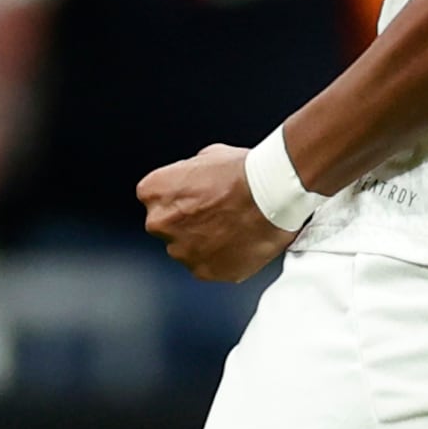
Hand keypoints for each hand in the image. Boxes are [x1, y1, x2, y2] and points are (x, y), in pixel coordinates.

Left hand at [138, 144, 297, 281]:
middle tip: (216, 211)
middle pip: (167, 225)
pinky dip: (220, 258)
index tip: (194, 194)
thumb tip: (194, 181)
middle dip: (186, 220)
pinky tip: (239, 242)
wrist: (273, 194)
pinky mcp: (205, 272)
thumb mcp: (208, 156)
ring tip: (232, 227)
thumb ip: (189, 175)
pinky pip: (207, 266)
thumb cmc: (244, 173)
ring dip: (202, 241)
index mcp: (155, 192)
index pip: (153, 196)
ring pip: (186, 248)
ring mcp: (182, 251)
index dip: (178, 194)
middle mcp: (161, 223)